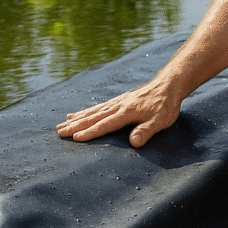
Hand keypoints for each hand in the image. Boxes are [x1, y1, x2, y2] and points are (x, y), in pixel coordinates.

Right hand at [56, 82, 180, 147]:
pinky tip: (78, 114)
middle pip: (93, 117)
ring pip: (93, 111)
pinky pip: (98, 106)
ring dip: (77, 118)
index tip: (75, 138)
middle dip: (75, 125)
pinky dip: (86, 111)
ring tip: (62, 124)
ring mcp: (117, 102)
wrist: (168, 84)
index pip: (105, 125)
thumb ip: (146, 131)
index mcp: (126, 113)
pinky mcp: (119, 100)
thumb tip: (133, 143)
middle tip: (58, 132)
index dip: (90, 132)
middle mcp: (118, 106)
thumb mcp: (160, 121)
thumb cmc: (165, 105)